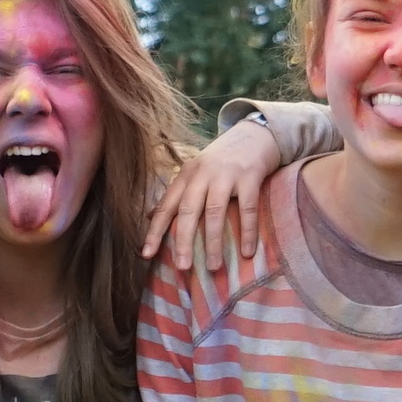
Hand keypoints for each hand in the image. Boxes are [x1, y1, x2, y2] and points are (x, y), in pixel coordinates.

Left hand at [143, 118, 285, 287]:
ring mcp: (226, 174)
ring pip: (214, 212)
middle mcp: (202, 174)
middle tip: (182, 267)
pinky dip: (248, 232)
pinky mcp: (250, 176)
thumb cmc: (223, 160)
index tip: (146, 255)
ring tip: (214, 267)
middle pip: (188, 211)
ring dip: (213, 242)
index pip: (166, 206)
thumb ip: (177, 194)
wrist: (256, 133)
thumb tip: (149, 216)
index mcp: (186, 175)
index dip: (155, 231)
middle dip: (183, 241)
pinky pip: (247, 209)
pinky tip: (247, 252)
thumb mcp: (196, 172)